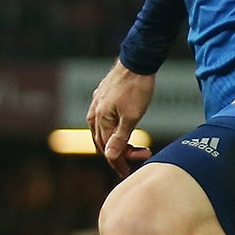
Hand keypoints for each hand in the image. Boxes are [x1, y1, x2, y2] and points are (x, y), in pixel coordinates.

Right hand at [87, 60, 155, 175]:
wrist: (137, 61)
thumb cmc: (136, 88)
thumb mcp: (131, 116)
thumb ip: (120, 137)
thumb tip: (110, 157)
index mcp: (99, 119)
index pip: (107, 149)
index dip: (118, 162)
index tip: (127, 173)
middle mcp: (94, 113)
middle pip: (103, 142)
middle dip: (120, 153)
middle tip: (140, 155)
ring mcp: (97, 104)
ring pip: (103, 131)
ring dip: (118, 142)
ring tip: (136, 145)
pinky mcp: (103, 97)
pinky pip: (104, 120)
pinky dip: (115, 130)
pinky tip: (126, 130)